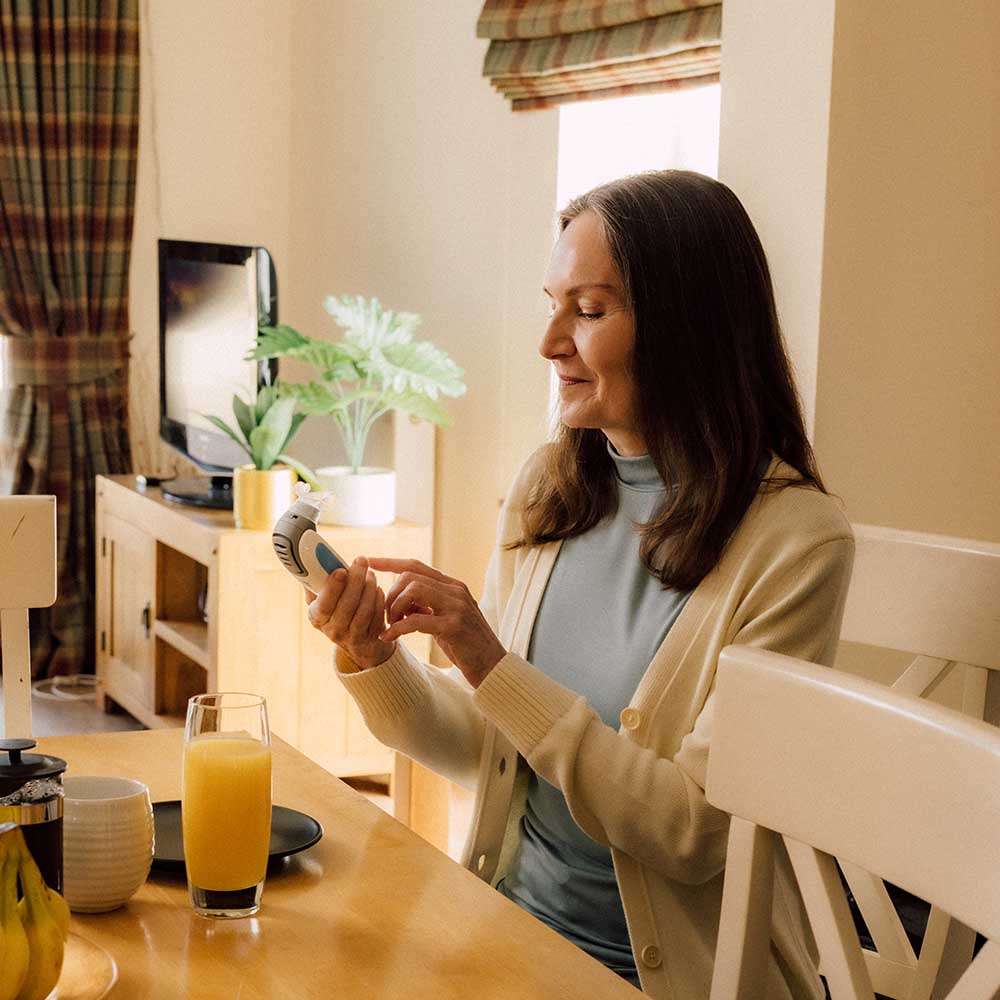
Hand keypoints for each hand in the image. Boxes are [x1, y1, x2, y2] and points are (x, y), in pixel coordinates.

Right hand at [306, 557, 395, 669]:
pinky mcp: (371, 638)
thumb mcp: (321, 601)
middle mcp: (333, 630)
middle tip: (361, 561)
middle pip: (347, 605)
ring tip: (370, 573)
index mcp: (317, 618)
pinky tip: (378, 589)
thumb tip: (311, 561)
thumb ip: (316, 584)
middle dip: (356, 580)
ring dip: (369, 588)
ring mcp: (353, 637)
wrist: (356, 641)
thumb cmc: (335, 611)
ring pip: (364, 610)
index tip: (341, 571)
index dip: (332, 588)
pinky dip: (379, 600)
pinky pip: (377, 616)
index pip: (323, 605)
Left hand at [367, 558, 506, 687]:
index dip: (390, 562)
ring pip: (413, 590)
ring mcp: (457, 607)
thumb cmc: (466, 645)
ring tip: (393, 625)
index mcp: (453, 586)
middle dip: (391, 595)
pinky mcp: (454, 626)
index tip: (369, 561)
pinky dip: (397, 628)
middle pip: (410, 576)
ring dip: (395, 609)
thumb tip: (402, 599)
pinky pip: (415, 620)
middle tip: (388, 617)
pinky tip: (389, 637)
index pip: (416, 565)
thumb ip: (428, 605)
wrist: (492, 667)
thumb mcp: (446, 618)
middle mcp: (456, 591)